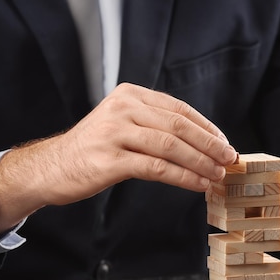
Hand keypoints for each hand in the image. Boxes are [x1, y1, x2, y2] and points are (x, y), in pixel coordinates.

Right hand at [0, 82, 237, 233]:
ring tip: (217, 175)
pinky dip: (183, 177)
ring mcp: (115, 133)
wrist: (51, 167)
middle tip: (229, 159)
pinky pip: (157, 168)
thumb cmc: (93, 150)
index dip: (207, 127)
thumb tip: (200, 143)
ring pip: (171, 146)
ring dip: (200, 162)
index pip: (179, 109)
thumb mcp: (123, 124)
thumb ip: (154, 125)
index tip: (224, 143)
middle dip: (209, 144)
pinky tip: (198, 184)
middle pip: (178, 126)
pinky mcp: (110, 159)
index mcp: (130, 95)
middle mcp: (123, 108)